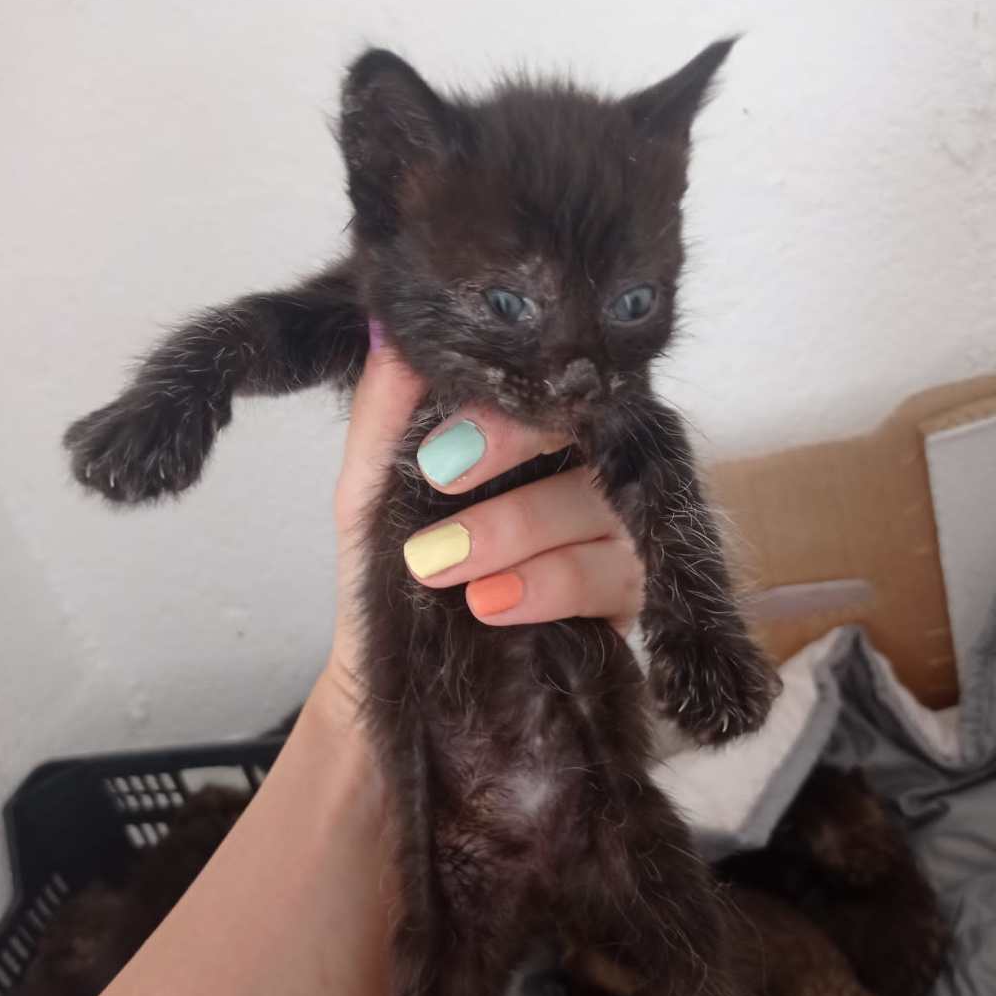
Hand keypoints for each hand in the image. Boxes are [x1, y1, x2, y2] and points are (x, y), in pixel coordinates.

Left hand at [312, 323, 644, 726]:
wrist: (389, 672)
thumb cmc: (385, 569)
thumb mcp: (368, 491)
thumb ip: (383, 414)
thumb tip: (390, 323)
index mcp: (527, 433)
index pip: (546, 387)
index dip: (504, 406)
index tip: (438, 447)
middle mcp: (579, 470)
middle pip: (583, 433)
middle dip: (511, 451)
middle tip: (438, 484)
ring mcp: (611, 532)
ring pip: (594, 506)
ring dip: (512, 531)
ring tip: (438, 566)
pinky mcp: (627, 596)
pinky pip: (610, 574)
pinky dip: (547, 585)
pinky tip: (491, 602)